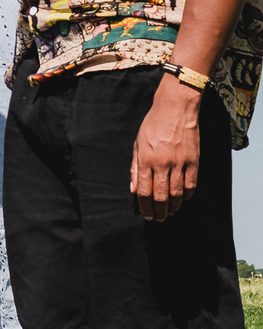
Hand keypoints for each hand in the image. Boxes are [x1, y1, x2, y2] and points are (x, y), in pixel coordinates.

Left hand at [130, 79, 200, 221]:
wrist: (176, 109)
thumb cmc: (153, 125)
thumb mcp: (137, 144)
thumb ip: (135, 168)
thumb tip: (134, 190)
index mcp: (146, 160)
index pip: (144, 192)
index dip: (145, 208)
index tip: (147, 216)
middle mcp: (163, 164)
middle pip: (161, 197)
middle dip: (159, 212)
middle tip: (158, 219)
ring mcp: (180, 163)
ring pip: (177, 194)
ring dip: (173, 207)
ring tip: (169, 213)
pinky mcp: (194, 161)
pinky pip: (191, 185)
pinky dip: (187, 196)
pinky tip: (182, 200)